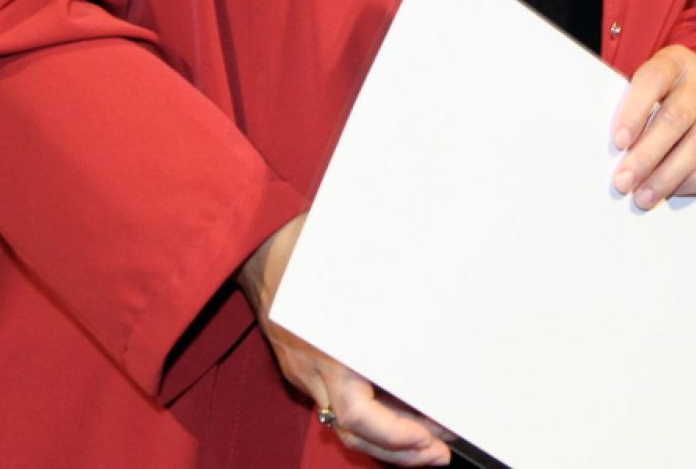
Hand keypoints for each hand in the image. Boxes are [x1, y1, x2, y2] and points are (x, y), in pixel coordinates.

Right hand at [240, 215, 453, 465]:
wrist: (257, 248)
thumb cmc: (306, 248)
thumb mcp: (350, 260)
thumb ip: (388, 279)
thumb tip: (436, 279)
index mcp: (328, 348)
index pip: (357, 412)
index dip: (393, 433)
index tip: (427, 437)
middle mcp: (314, 369)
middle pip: (353, 431)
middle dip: (398, 450)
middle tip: (439, 453)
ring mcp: (306, 372)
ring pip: (343, 424)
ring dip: (385, 440)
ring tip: (426, 445)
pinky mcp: (305, 367)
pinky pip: (336, 404)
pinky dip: (369, 417)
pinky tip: (398, 413)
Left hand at [611, 45, 695, 209]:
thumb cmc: (666, 92)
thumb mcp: (649, 85)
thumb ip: (634, 108)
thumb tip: (619, 154)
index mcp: (675, 60)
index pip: (654, 79)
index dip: (635, 111)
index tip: (619, 142)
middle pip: (677, 116)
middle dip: (648, 155)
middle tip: (625, 182)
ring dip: (669, 175)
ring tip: (646, 195)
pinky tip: (676, 190)